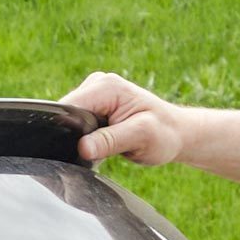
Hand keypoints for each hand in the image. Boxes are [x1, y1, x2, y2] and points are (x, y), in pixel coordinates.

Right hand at [62, 71, 189, 166]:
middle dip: (70, 136)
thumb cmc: (163, 134)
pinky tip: (96, 148)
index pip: (69, 107)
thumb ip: (110, 141)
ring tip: (98, 152)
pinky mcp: (94, 107)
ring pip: (69, 120)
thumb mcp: (140, 137)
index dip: (63, 129)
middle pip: (65, 114)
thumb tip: (83, 148)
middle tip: (92, 154)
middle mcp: (97, 85)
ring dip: (76, 139)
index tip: (71, 150)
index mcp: (106, 87)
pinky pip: (76, 123)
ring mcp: (94, 95)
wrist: (176, 132)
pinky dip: (81, 138)